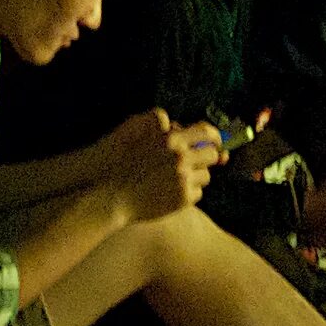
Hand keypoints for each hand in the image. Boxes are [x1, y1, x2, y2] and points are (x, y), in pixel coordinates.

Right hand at [103, 108, 219, 223]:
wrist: (110, 195)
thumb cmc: (119, 162)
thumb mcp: (136, 131)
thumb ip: (161, 126)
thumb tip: (179, 126)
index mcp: (171, 139)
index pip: (206, 132)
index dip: (214, 137)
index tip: (215, 141)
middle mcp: (180, 157)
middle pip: (212, 154)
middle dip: (206, 157)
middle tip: (195, 162)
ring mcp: (183, 179)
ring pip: (206, 176)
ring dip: (195, 176)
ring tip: (173, 180)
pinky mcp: (183, 199)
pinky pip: (197, 193)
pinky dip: (187, 193)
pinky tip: (169, 193)